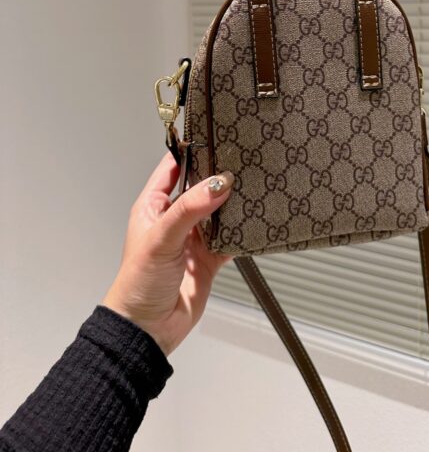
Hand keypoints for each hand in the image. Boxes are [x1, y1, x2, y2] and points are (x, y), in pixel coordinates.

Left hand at [102, 152, 233, 356]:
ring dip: (232, 203)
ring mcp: (193, 238)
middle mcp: (174, 218)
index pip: (173, 167)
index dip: (191, 150)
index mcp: (154, 206)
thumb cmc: (138, 284)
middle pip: (200, 186)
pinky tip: (252, 222)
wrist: (148, 330)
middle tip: (240, 160)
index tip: (214, 136)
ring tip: (251, 186)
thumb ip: (190, 208)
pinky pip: (230, 238)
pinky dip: (241, 231)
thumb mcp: (162, 238)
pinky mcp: (210, 259)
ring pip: (218, 210)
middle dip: (218, 175)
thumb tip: (218, 183)